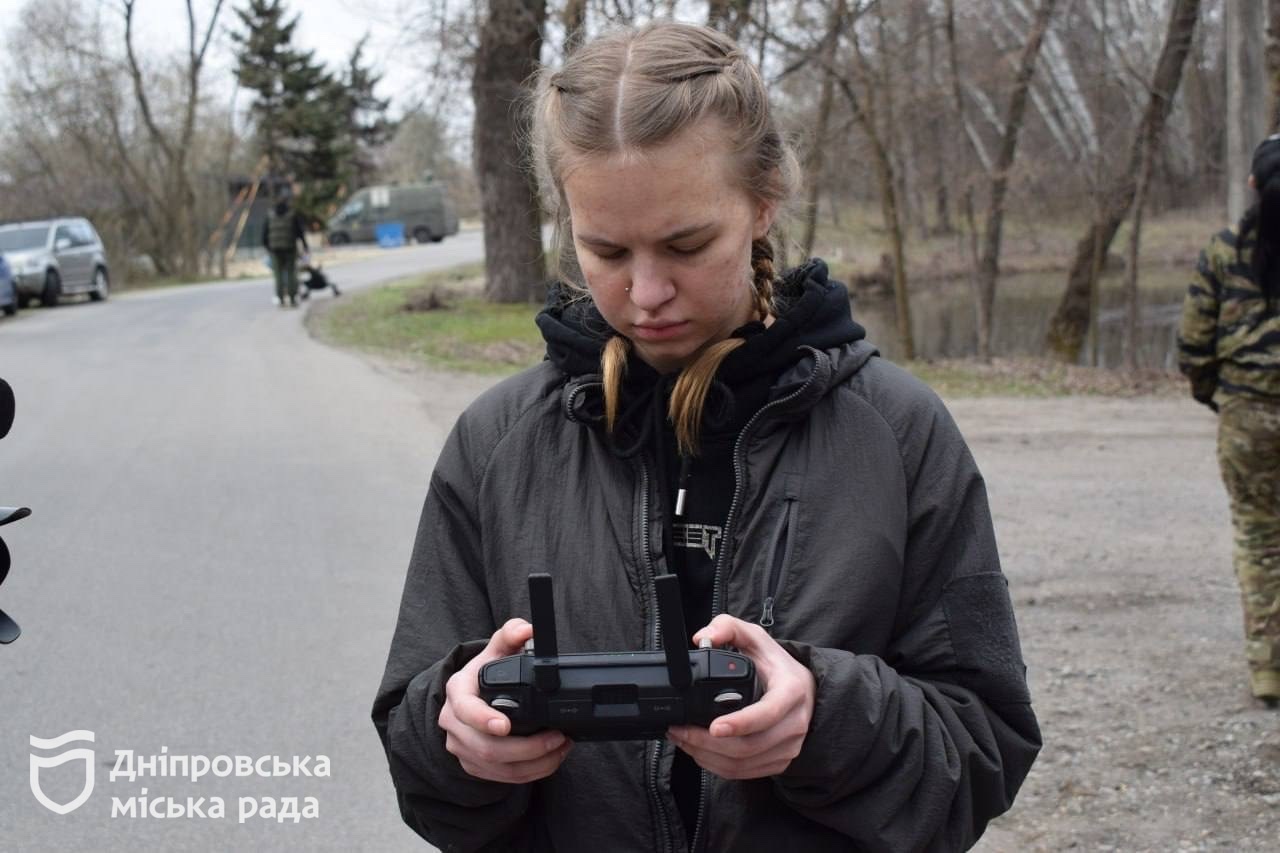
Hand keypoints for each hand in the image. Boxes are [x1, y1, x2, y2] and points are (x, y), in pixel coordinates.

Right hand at [438, 618, 572, 783]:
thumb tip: (528, 629)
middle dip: (527, 747)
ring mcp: (462, 748)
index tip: (506, 725)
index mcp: (457, 693)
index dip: (483, 720)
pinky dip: (531, 772)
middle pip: (486, 747)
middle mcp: (453, 724)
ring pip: (497, 768)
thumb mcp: (495, 650)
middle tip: (557, 737)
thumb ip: (510, 634)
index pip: (465, 710)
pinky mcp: (474, 766)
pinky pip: (502, 778)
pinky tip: (551, 759)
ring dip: (534, 762)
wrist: (469, 698)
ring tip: (560, 747)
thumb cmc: (484, 673)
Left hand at [667, 614, 815, 779]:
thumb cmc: (776, 665)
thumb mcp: (755, 638)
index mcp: (791, 692)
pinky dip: (717, 766)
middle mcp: (794, 724)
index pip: (767, 714)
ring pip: (743, 764)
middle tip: (680, 731)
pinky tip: (699, 752)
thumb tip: (702, 637)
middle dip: (707, 743)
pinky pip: (744, 773)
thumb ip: (728, 627)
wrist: (805, 691)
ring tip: (683, 740)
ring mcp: (788, 747)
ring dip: (707, 756)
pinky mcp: (779, 762)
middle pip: (749, 746)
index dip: (740, 723)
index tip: (713, 726)